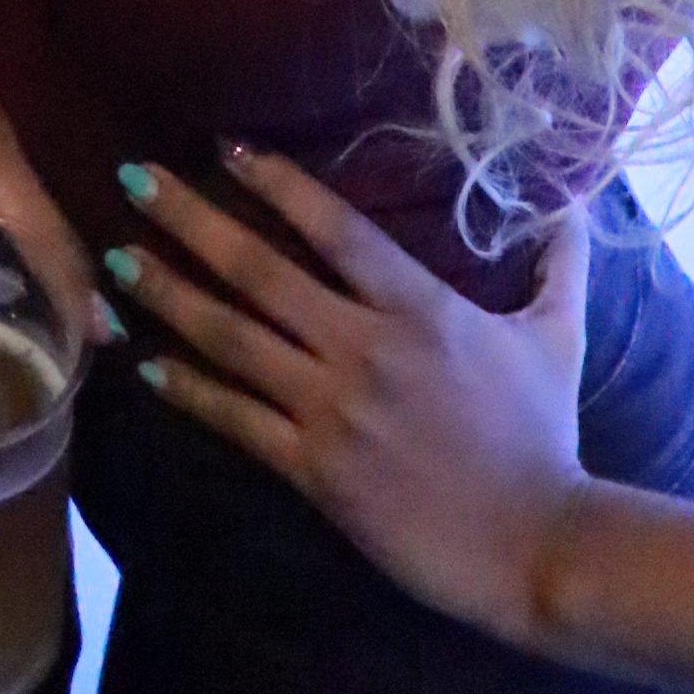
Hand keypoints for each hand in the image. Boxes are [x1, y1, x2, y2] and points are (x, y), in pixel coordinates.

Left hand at [111, 145, 591, 645]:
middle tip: (132, 179)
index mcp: (419, 306)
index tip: (223, 148)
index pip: (333, 226)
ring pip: (233, 339)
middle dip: (189, 220)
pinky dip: (189, 392)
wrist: (539, 545)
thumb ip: (558, 262)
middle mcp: (364, 346)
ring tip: (117, 261)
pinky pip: (238, 421)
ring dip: (169, 296)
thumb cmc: (547, 435)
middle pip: (259, 269)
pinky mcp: (316, 471)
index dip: (274, 182)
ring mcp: (334, 409)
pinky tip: (146, 368)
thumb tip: (577, 201)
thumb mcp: (557, 335)